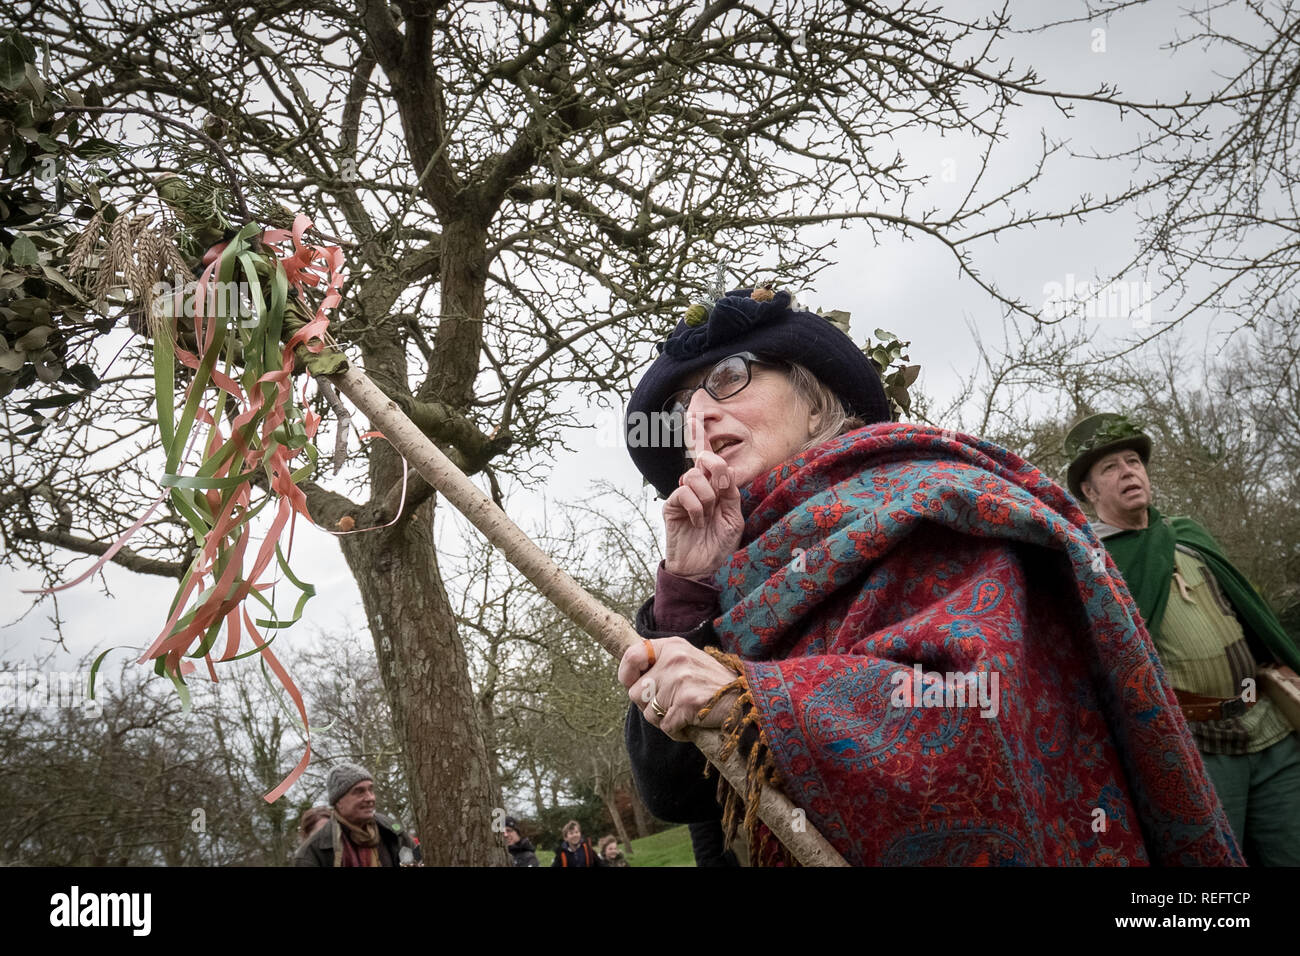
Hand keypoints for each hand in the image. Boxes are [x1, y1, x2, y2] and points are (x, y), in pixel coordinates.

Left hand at [619, 637, 740, 740]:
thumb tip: (632, 682)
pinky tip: (691, 724)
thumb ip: (661, 664)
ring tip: (685, 714)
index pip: (631, 656)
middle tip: (672, 705)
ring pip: (650, 714)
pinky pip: (666, 727)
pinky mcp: (687, 702)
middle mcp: (674, 659)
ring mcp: (680, 680)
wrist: (749, 697)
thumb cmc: (715, 683)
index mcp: (672, 646)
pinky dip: (677, 732)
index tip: (634, 685)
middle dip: (650, 706)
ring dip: (665, 720)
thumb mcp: (688, 660)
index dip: (627, 675)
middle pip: (636, 693)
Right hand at [662, 413, 744, 577]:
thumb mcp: (735, 518)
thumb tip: (724, 471)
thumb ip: (730, 492)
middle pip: (705, 461)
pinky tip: (697, 522)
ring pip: (694, 475)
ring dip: (707, 496)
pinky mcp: (671, 506)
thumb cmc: (720, 547)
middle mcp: (699, 488)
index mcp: (716, 488)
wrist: (703, 571)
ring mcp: (684, 496)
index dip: (700, 436)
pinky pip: (683, 492)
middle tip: (720, 495)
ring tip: (707, 516)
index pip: (710, 459)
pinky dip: (696, 507)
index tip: (695, 414)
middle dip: (717, 473)